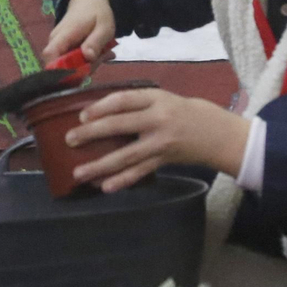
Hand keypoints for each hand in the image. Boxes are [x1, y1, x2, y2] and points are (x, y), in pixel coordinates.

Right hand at [42, 0, 114, 64]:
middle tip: (101, 58)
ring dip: (86, 66)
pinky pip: (71, 62)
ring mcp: (57, 46)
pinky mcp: (62, 49)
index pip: (50, 55)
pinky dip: (85, 62)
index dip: (60, 70)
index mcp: (64, 34)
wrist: (89, 1)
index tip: (80, 73)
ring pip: (67, 66)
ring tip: (102, 53)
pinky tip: (97, 54)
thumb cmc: (97, 13)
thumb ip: (96, 42)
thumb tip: (88, 57)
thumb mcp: (104, 27)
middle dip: (81, 70)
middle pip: (60, 66)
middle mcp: (55, 41)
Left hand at [65, 88, 248, 193]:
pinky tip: (105, 187)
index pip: (123, 100)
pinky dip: (122, 181)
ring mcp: (161, 142)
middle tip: (69, 140)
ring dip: (100, 165)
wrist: (217, 133)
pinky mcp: (164, 161)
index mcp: (156, 98)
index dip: (100, 107)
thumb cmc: (185, 112)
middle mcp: (158, 119)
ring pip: (126, 155)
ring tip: (78, 173)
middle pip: (120, 125)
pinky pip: (140, 172)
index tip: (81, 116)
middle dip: (91, 133)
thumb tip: (99, 112)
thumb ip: (137, 104)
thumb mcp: (163, 99)